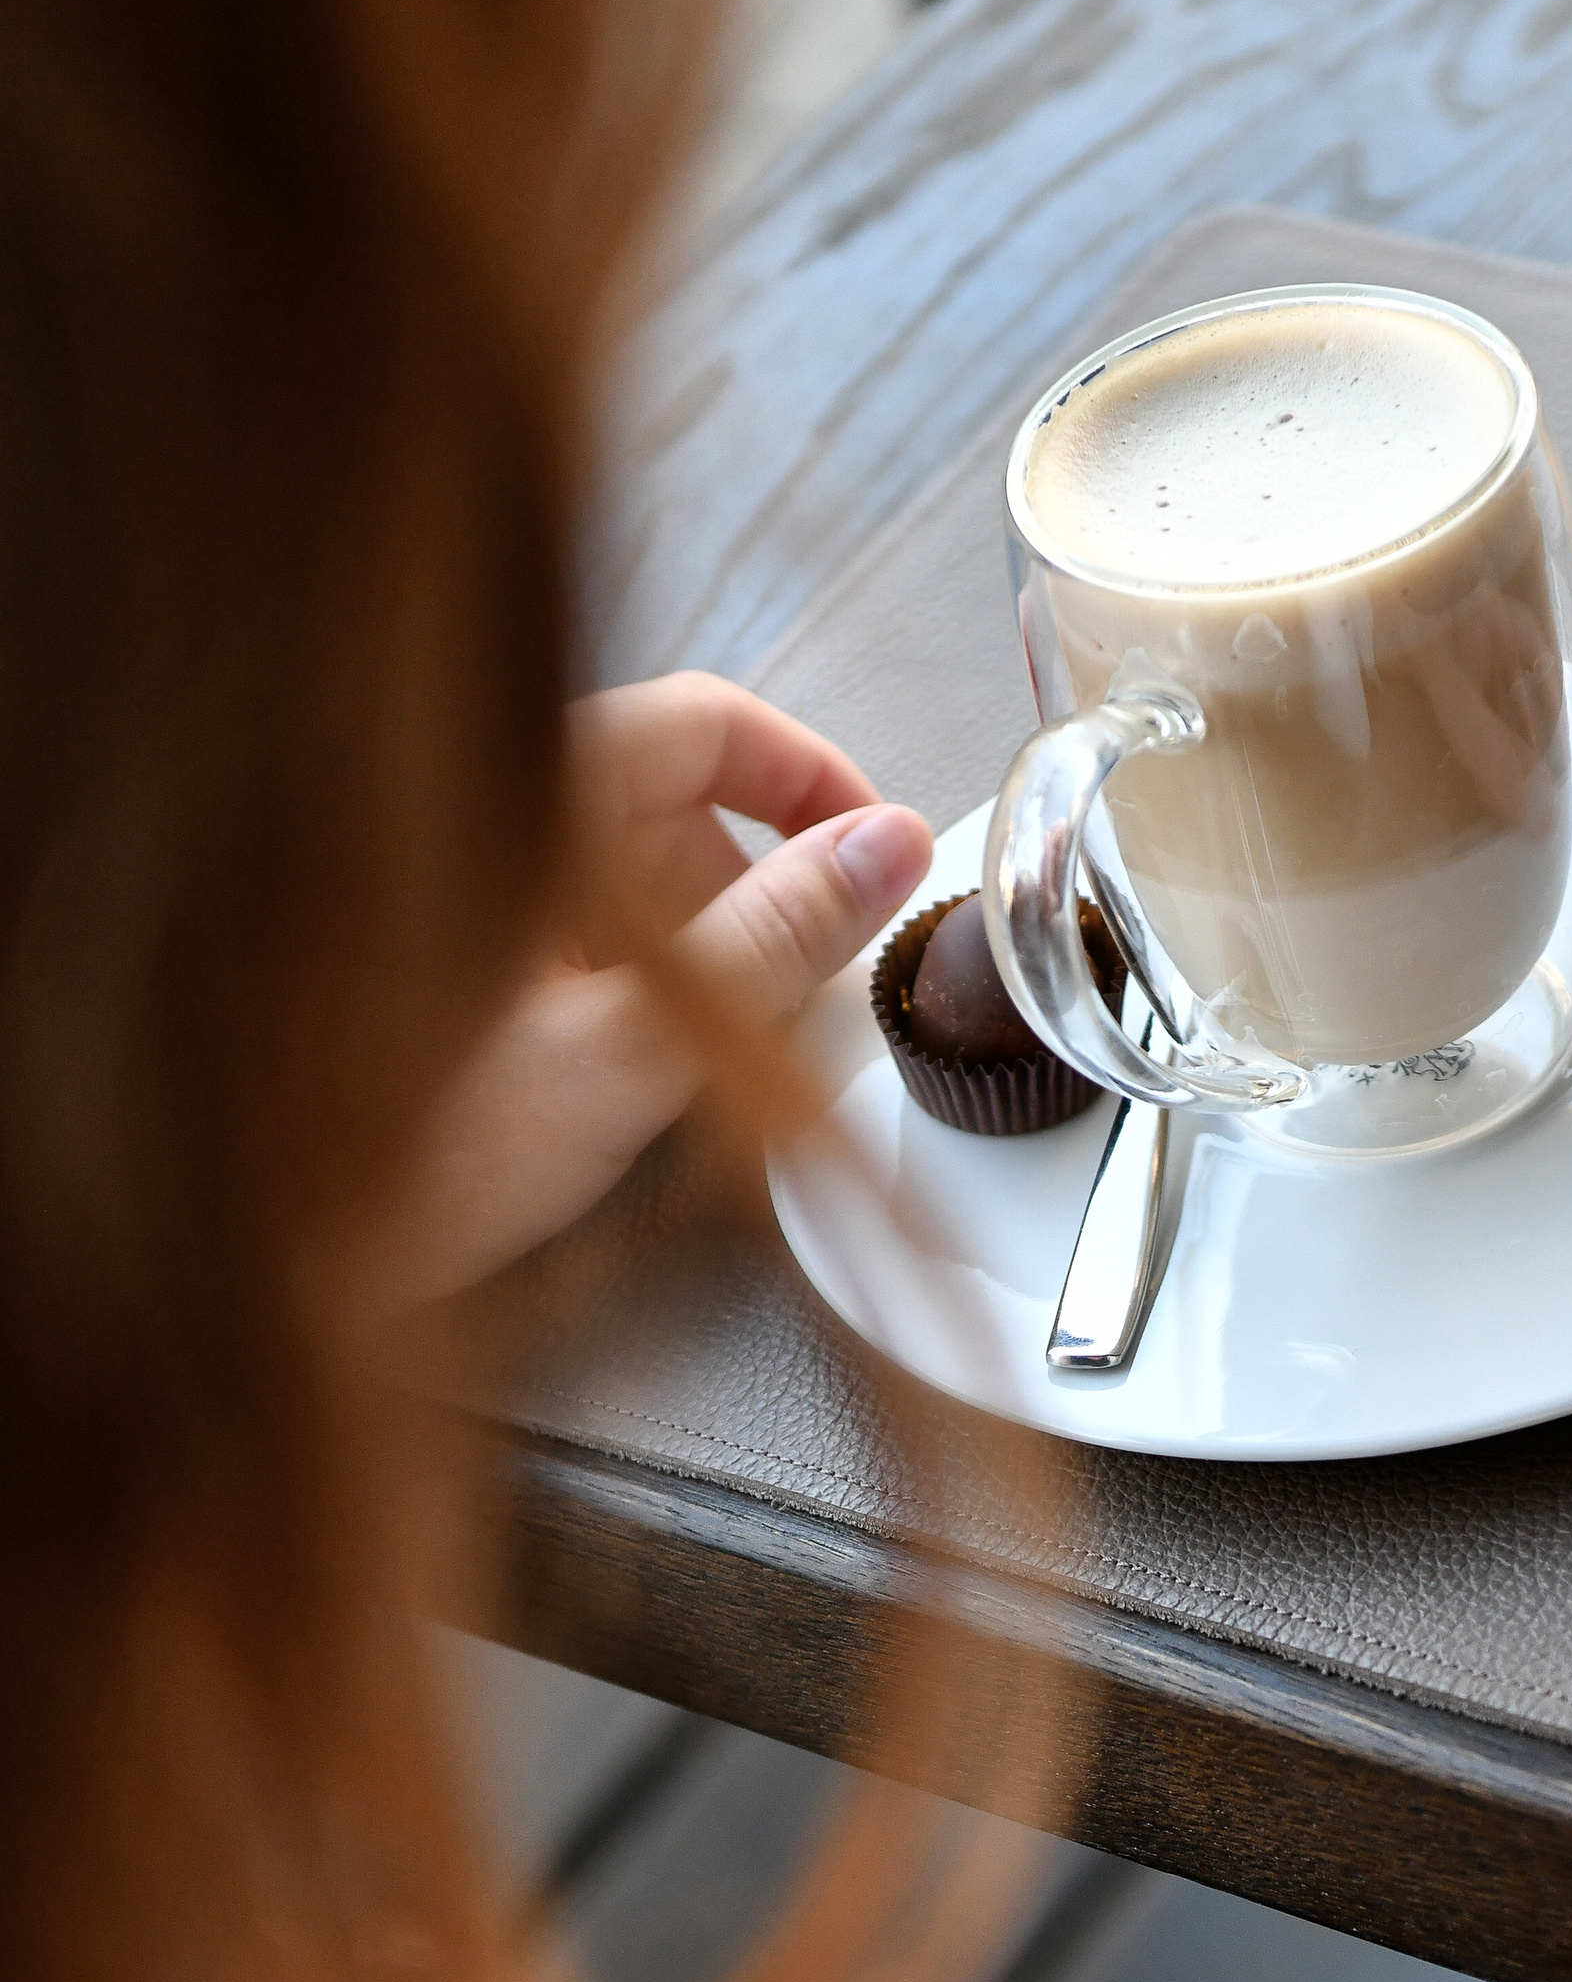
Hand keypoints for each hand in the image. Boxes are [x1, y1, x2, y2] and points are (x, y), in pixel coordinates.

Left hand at [398, 674, 933, 1304]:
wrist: (277, 1261)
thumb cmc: (417, 1155)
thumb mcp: (638, 1046)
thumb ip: (776, 938)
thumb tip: (884, 846)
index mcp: (523, 802)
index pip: (708, 720)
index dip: (810, 779)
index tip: (877, 856)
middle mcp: (487, 822)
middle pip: (675, 799)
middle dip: (760, 891)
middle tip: (804, 997)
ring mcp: (468, 889)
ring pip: (633, 872)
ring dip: (703, 950)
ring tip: (704, 1063)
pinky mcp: (458, 954)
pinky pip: (582, 929)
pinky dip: (639, 985)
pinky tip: (629, 1073)